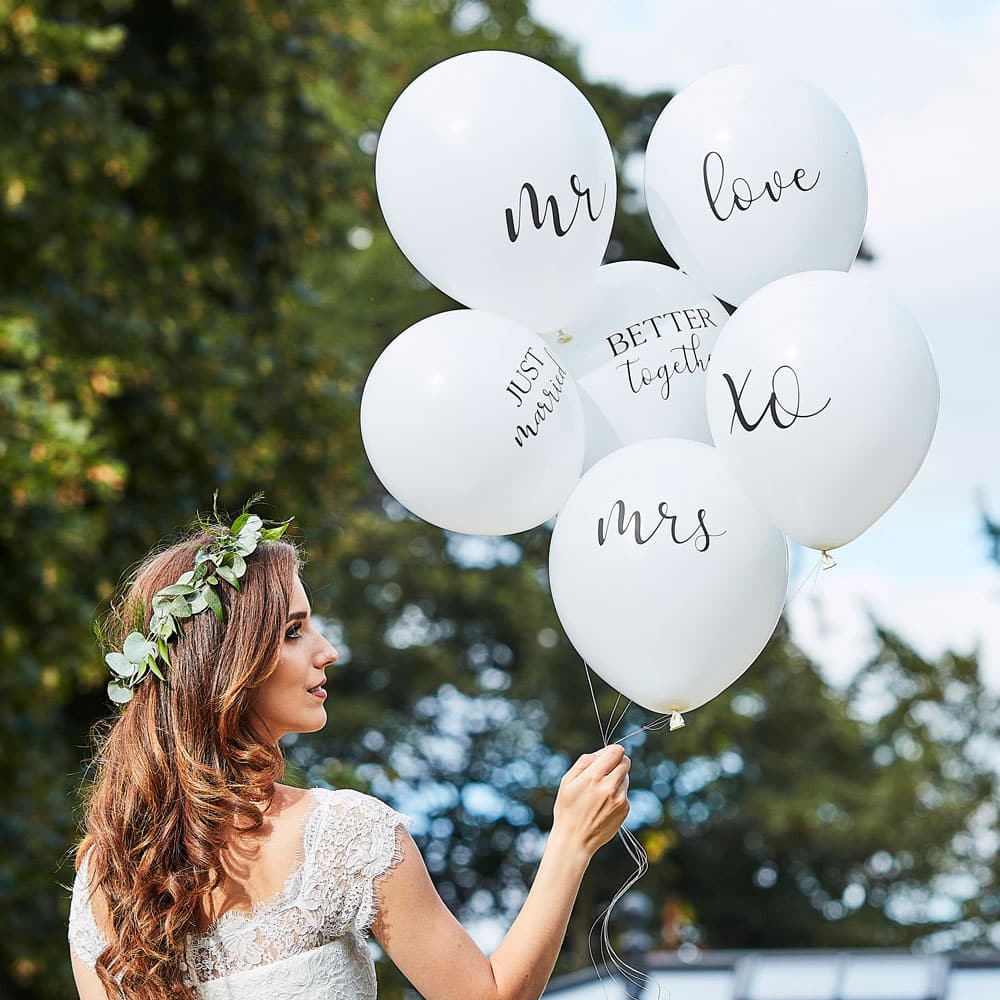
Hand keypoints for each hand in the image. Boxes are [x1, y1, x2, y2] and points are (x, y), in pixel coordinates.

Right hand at [551, 744, 630, 858]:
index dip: (612, 751)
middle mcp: (610, 787)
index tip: (606, 756)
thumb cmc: (567, 809)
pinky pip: (624, 793)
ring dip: (616, 779)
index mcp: (594, 777)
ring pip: (625, 778)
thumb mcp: (567, 781)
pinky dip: (617, 794)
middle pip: (625, 762)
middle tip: (604, 772)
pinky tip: (603, 805)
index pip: (617, 752)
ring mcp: (620, 799)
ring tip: (600, 792)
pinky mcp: (625, 810)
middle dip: (616, 763)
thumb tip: (601, 753)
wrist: (575, 840)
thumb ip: (585, 762)